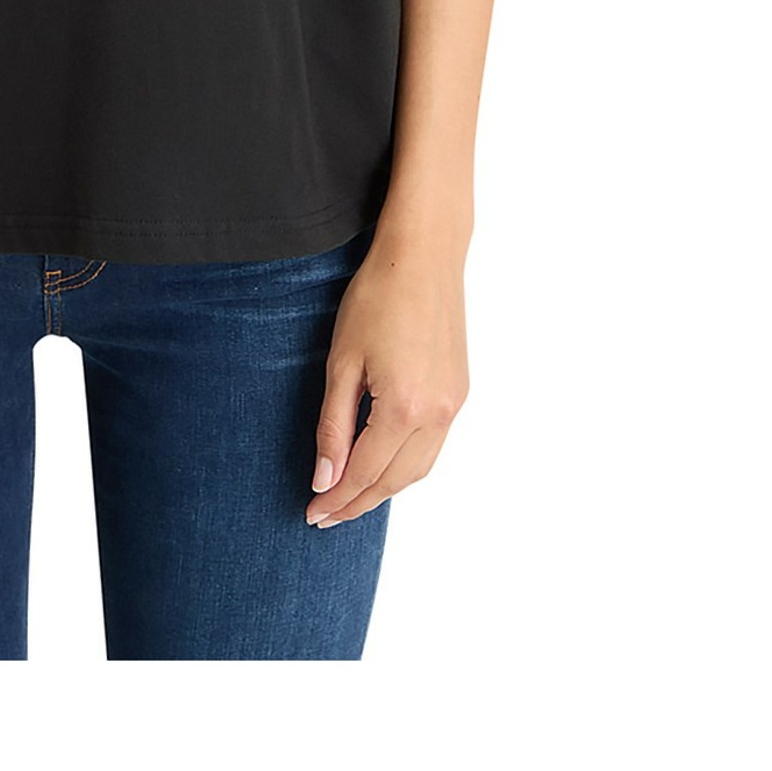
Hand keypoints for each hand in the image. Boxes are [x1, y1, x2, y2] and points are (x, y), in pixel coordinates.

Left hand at [307, 229, 469, 526]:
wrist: (422, 256)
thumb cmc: (376, 298)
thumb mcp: (342, 362)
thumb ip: (334, 426)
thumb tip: (325, 478)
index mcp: (404, 408)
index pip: (365, 473)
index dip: (337, 497)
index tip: (312, 513)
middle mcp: (437, 414)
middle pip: (395, 480)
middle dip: (359, 502)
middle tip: (326, 513)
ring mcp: (454, 404)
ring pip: (419, 468)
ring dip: (385, 488)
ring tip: (350, 495)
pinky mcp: (459, 391)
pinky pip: (433, 444)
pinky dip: (406, 463)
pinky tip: (383, 461)